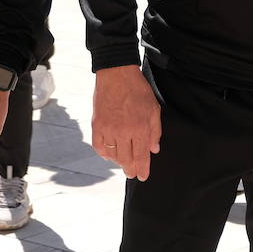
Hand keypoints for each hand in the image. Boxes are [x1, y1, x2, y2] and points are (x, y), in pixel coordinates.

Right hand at [92, 65, 161, 179]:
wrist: (117, 74)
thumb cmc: (138, 90)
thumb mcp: (154, 108)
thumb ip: (155, 131)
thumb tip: (154, 150)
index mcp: (140, 128)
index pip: (142, 156)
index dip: (143, 169)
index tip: (142, 177)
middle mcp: (124, 132)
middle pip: (126, 159)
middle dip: (130, 169)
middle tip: (132, 173)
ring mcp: (108, 129)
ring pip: (113, 155)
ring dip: (118, 162)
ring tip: (123, 163)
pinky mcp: (97, 125)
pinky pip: (99, 147)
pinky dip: (104, 154)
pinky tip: (109, 155)